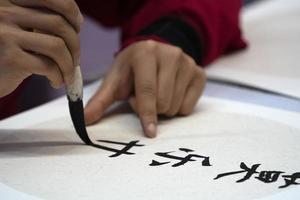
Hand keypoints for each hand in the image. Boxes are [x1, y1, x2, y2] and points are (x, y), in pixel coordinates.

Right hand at [0, 0, 81, 97]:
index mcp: (9, 1)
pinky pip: (49, 66)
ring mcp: (6, 35)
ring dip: (69, 65)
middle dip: (75, 45)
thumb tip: (77, 22)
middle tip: (75, 60)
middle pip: (59, 23)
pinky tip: (55, 81)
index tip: (77, 27)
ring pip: (57, 46)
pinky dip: (59, 77)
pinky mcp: (11, 59)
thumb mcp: (16, 26)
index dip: (71, 12)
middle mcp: (5, 12)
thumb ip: (38, 19)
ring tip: (67, 75)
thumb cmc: (3, 52)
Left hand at [85, 40, 205, 137]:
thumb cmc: (131, 70)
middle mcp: (170, 54)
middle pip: (163, 101)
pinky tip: (171, 94)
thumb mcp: (114, 81)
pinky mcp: (200, 73)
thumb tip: (84, 121)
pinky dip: (178, 108)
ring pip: (176, 106)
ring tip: (157, 94)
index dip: (146, 112)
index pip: (147, 89)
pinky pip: (189, 107)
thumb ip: (100, 101)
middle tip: (143, 98)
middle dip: (151, 109)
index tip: (149, 132)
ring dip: (163, 109)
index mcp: (145, 53)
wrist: (153, 54)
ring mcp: (188, 62)